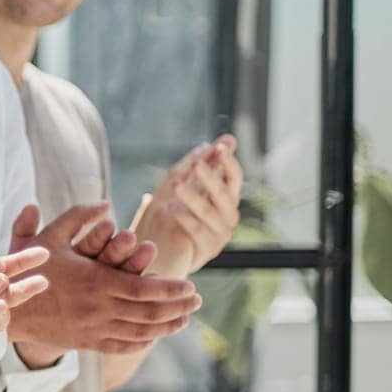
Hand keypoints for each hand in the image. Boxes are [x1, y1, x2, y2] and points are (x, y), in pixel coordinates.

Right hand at [7, 203, 199, 358]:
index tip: (190, 285)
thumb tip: (105, 203)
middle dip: (178, 307)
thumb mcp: (48, 237)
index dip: (172, 289)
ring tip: (183, 320)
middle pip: (151, 312)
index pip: (146, 288)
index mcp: (96, 281)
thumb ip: (78, 217)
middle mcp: (100, 307)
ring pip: (141, 332)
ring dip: (167, 326)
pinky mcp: (86, 342)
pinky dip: (143, 341)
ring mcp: (94, 328)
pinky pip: (122, 345)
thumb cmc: (27, 269)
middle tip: (197, 301)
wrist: (6, 309)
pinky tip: (155, 335)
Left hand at [132, 134, 242, 276]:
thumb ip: (197, 164)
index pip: (234, 178)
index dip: (229, 162)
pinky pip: (199, 231)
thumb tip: (220, 140)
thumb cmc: (169, 214)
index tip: (220, 147)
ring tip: (176, 185)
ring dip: (194, 197)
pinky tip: (171, 207)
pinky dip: (186, 218)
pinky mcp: (208, 249)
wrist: (157, 250)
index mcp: (224, 197)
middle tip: (198, 165)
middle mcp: (227, 215)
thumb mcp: (178, 185)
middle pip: (225, 195)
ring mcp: (220, 233)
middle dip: (212, 179)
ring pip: (211, 213)